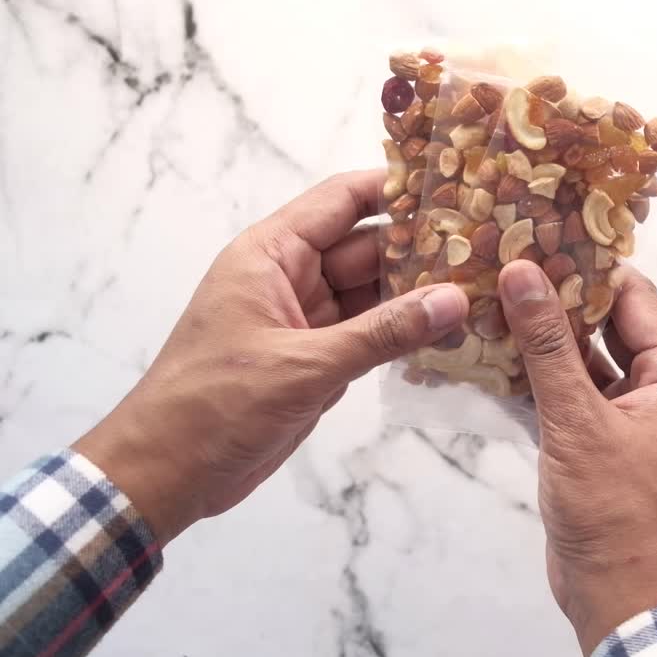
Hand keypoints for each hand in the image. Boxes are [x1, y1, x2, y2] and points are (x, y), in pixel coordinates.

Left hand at [74, 171, 467, 544]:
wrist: (167, 474)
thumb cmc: (214, 406)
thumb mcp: (305, 366)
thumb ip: (383, 333)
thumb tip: (454, 300)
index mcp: (271, 256)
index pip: (341, 201)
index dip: (394, 188)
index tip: (456, 182)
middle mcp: (291, 279)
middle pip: (368, 248)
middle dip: (423, 247)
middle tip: (490, 245)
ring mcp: (307, 321)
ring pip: (375, 294)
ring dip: (421, 295)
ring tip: (486, 287)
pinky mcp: (318, 360)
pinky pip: (372, 335)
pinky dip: (406, 335)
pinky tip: (453, 333)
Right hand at [497, 261, 656, 656]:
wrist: (619, 597)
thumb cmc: (618, 516)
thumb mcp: (578, 421)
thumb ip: (548, 346)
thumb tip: (524, 275)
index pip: (636, 301)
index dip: (589, 269)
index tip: (541, 238)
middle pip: (609, 328)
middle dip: (559, 303)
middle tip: (506, 265)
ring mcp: (631, 421)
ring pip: (585, 364)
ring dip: (543, 344)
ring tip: (491, 304)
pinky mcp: (601, 447)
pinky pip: (571, 398)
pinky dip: (539, 383)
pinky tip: (493, 361)